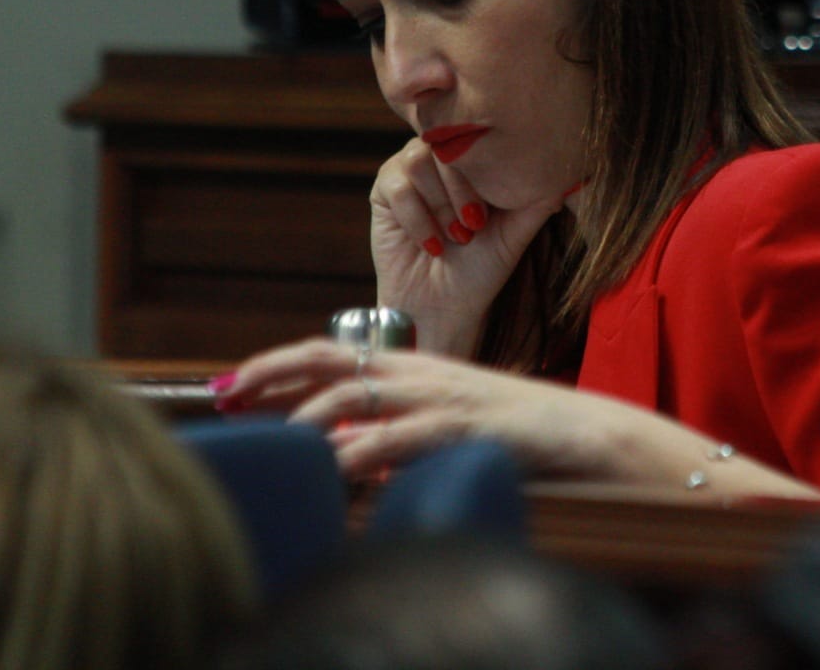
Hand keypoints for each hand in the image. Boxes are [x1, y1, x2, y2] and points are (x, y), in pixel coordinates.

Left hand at [212, 339, 819, 501]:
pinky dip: (372, 448)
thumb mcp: (448, 429)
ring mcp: (449, 395)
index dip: (275, 364)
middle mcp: (423, 372)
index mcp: (415, 369)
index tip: (226, 385)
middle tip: (222, 398)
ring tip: (276, 440)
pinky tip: (342, 464)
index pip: (331, 354)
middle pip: (332, 360)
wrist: (597, 442)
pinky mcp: (477, 424)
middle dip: (272, 374)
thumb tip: (339, 458)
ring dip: (311, 416)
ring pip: (364, 394)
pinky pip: (413, 432)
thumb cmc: (521, 439)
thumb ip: (397, 435)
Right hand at [368, 138, 561, 355]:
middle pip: (445, 145)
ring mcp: (409, 170)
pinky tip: (432, 245)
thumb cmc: (482, 268)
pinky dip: (419, 219)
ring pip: (420, 161)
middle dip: (461, 191)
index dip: (483, 171)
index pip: (476, 137)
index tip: (489, 214)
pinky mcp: (384, 191)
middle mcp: (440, 157)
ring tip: (454, 236)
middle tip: (472, 228)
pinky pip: (398, 187)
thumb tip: (573, 175)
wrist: (444, 306)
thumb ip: (538, 201)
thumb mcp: (516, 232)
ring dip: (440, 205)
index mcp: (473, 161)